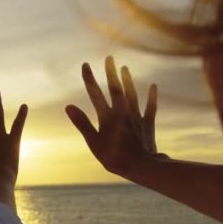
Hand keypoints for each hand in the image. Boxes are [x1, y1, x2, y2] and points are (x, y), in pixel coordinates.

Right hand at [66, 56, 166, 177]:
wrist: (141, 166)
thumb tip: (69, 106)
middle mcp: (122, 112)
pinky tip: (153, 86)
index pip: (95, 94)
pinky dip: (151, 97)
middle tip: (109, 58)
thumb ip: (82, 123)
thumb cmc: (114, 157)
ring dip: (128, 80)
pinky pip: (150, 107)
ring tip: (125, 68)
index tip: (85, 65)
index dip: (90, 79)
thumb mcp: (93, 142)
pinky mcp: (147, 124)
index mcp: (107, 116)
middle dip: (111, 73)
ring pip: (132, 94)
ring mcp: (136, 117)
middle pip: (115, 89)